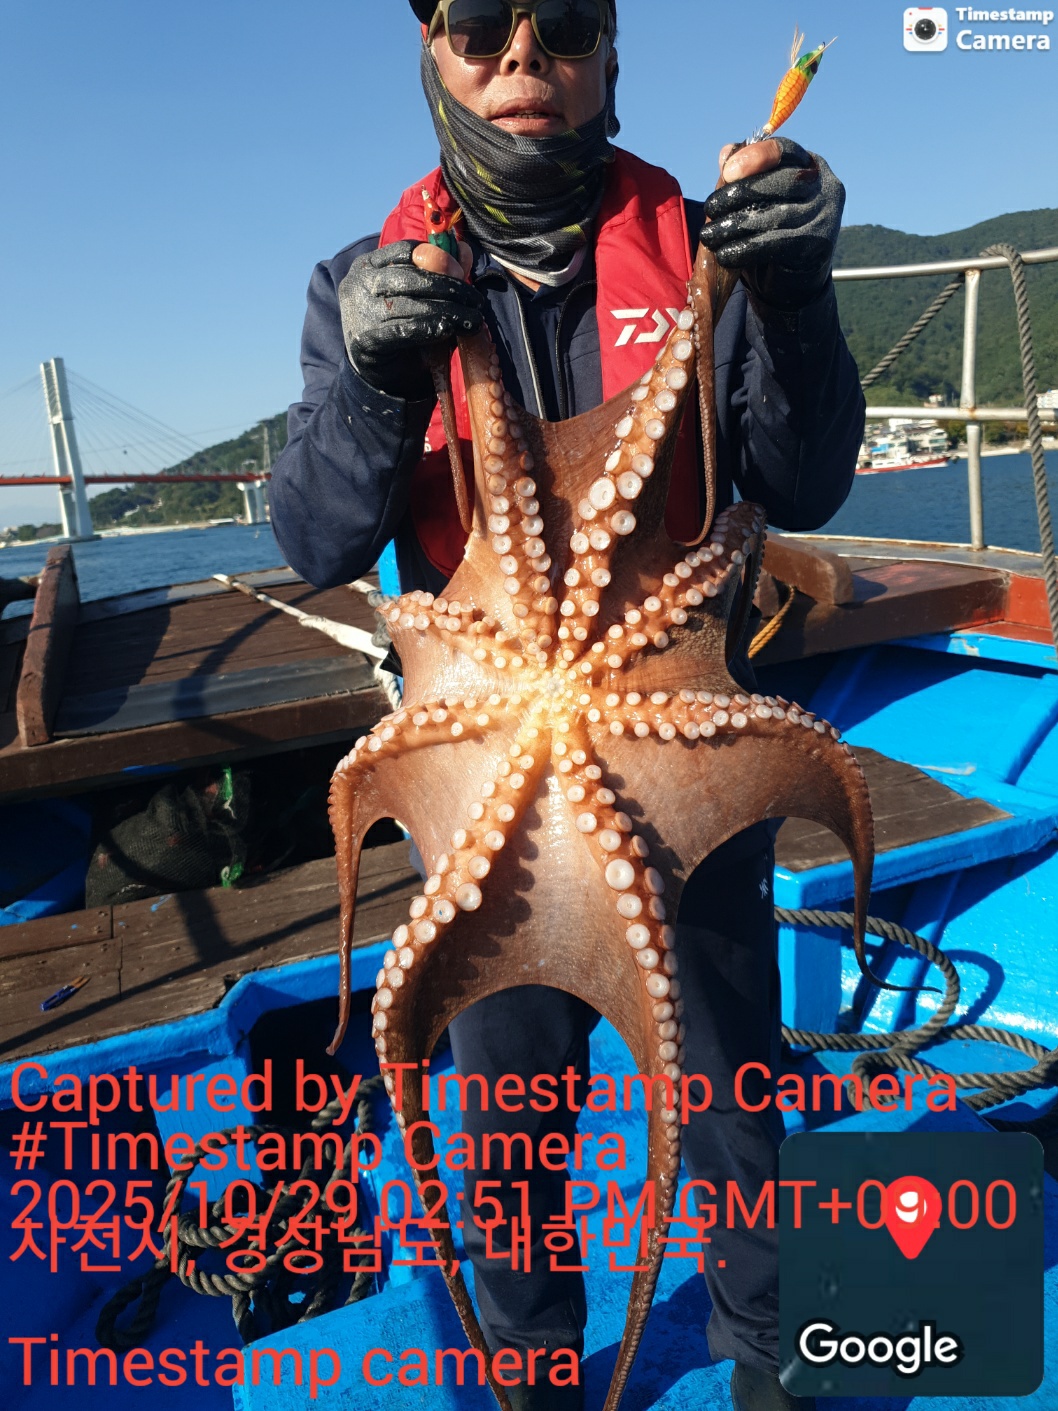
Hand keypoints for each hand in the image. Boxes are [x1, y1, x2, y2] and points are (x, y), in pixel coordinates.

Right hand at [337, 240, 483, 400]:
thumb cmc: (397, 327)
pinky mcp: (366, 339)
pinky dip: (431, 329)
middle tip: (477, 301)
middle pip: (413, 277)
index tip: (463, 274)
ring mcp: (359, 311)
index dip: (439, 259)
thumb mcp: (416, 296)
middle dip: (451, 288)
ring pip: (412, 304)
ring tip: (473, 319)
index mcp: (368, 265)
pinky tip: (450, 330)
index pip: (406, 251)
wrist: (374, 373)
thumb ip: (439, 271)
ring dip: (449, 311)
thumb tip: (466, 251)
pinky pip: (405, 330)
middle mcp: (359, 283)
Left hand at [699, 137, 844, 309]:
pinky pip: (775, 244)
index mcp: (812, 166)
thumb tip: (725, 153)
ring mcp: (826, 216)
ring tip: (709, 235)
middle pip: (780, 181)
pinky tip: (725, 254)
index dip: (757, 156)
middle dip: (739, 194)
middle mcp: (825, 187)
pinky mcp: (817, 246)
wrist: (793, 282)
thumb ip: (745, 176)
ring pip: (774, 215)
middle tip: (709, 209)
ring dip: (734, 226)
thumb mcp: (759, 201)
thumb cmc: (772, 233)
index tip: (728, 171)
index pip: (786, 151)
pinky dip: (745, 249)